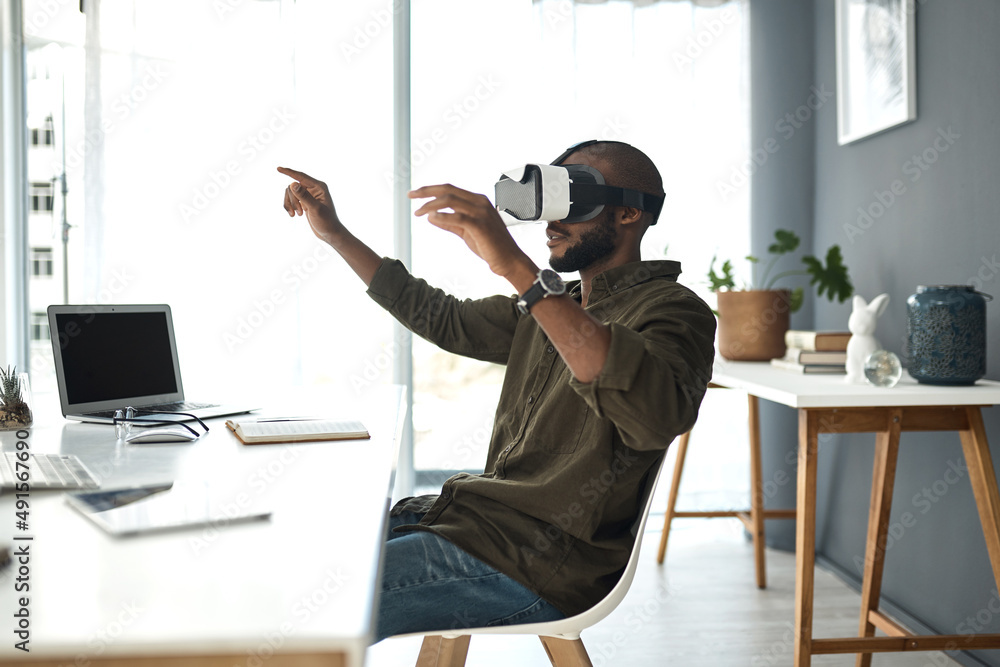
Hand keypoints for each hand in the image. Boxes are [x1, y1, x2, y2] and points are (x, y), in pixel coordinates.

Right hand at [277, 167, 345, 243]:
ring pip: (290, 193)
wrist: (330, 233)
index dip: (289, 172)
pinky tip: (294, 215)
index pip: (301, 176)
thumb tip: (292, 183)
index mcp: (319, 187)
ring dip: (290, 204)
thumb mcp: (315, 209)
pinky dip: (289, 206)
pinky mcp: (304, 201)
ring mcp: (308, 194)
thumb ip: (304, 196)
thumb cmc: (327, 222)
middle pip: (293, 187)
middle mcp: (314, 188)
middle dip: (292, 200)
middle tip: (298, 213)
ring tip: (296, 215)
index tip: (278, 168)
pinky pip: (291, 199)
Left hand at [409, 184, 535, 286]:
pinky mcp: (480, 225)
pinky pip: (458, 216)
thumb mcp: (466, 232)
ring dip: (431, 205)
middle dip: (426, 191)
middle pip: (448, 190)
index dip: (431, 190)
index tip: (416, 194)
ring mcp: (481, 213)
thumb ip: (450, 223)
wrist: (509, 260)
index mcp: (477, 201)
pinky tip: (432, 219)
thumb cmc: (492, 246)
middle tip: (410, 195)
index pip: (450, 189)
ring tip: (419, 212)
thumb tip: (432, 217)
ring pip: (450, 200)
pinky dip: (442, 216)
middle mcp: (480, 203)